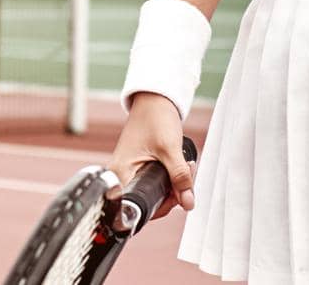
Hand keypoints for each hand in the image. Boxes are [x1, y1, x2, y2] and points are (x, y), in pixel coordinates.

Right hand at [105, 92, 196, 224]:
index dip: (162, 207)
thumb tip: (188, 204)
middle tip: (187, 178)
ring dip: (172, 185)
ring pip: (153, 192)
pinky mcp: (136, 167)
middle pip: (148, 202)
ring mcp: (128, 172)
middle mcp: (120, 177)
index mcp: (120, 175)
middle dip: (171, 195)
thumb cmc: (155, 118)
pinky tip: (179, 167)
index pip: (138, 208)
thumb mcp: (170, 150)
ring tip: (186, 167)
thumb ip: (180, 178)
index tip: (179, 194)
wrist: (153, 99)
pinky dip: (168, 178)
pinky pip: (153, 182)